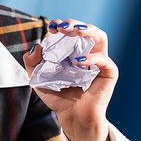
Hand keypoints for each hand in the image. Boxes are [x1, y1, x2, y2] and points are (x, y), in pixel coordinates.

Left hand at [23, 20, 117, 140]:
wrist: (72, 117)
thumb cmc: (58, 98)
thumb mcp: (38, 79)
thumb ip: (32, 62)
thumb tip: (37, 45)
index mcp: (72, 51)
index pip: (69, 31)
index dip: (61, 24)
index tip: (51, 27)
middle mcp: (87, 52)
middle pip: (85, 29)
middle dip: (73, 23)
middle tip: (62, 26)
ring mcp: (99, 61)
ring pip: (100, 37)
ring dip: (88, 30)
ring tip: (75, 30)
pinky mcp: (109, 72)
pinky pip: (104, 59)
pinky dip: (92, 57)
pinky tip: (79, 61)